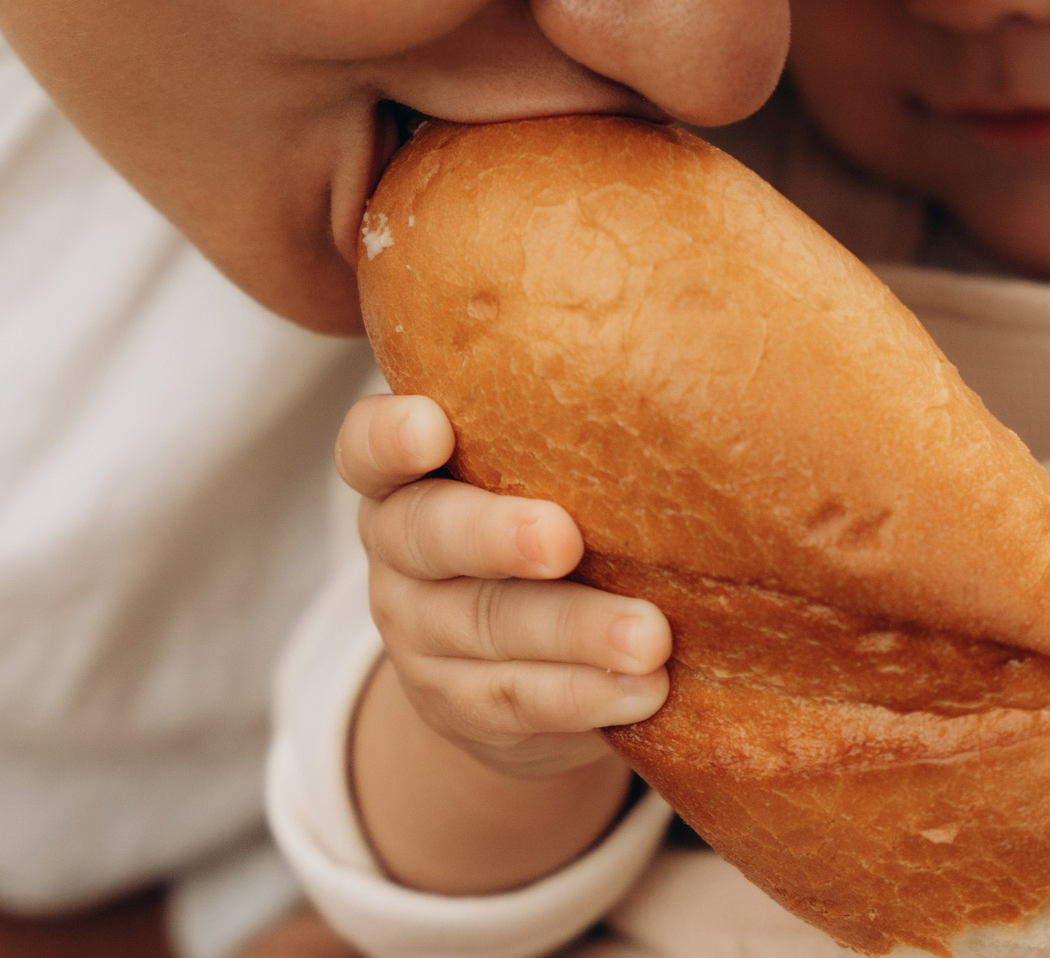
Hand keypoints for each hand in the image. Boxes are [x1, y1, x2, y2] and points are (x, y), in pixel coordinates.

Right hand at [336, 393, 669, 779]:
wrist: (511, 660)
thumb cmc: (542, 512)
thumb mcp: (532, 468)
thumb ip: (564, 426)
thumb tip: (681, 345)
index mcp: (406, 474)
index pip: (368, 445)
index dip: (390, 437)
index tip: (432, 426)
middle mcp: (396, 548)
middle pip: (426, 537)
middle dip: (495, 536)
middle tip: (564, 539)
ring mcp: (418, 633)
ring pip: (486, 626)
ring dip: (573, 631)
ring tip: (649, 638)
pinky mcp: (457, 704)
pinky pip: (516, 700)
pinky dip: (584, 694)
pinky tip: (645, 689)